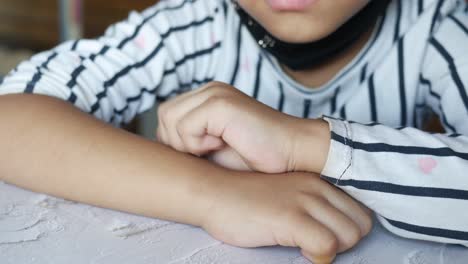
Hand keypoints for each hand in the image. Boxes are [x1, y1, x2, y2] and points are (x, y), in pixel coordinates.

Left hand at [156, 82, 329, 173]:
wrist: (290, 152)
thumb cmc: (255, 156)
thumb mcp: (213, 148)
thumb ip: (188, 140)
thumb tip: (160, 146)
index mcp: (207, 97)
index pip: (167, 115)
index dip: (175, 140)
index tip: (200, 154)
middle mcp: (209, 90)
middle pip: (164, 115)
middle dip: (177, 142)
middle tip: (206, 152)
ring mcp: (214, 93)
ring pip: (170, 120)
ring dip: (188, 143)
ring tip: (216, 147)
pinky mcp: (220, 103)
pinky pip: (185, 127)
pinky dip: (198, 144)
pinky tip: (223, 143)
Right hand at [201, 171, 372, 262]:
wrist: (214, 193)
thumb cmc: (245, 200)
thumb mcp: (286, 195)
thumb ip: (309, 206)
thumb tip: (331, 231)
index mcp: (317, 182)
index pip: (360, 211)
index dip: (347, 230)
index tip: (324, 236)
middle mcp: (315, 188)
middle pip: (360, 224)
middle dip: (344, 242)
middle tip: (317, 244)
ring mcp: (303, 201)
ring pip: (349, 235)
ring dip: (333, 249)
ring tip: (307, 247)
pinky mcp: (289, 217)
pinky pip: (326, 245)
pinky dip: (318, 256)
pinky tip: (300, 251)